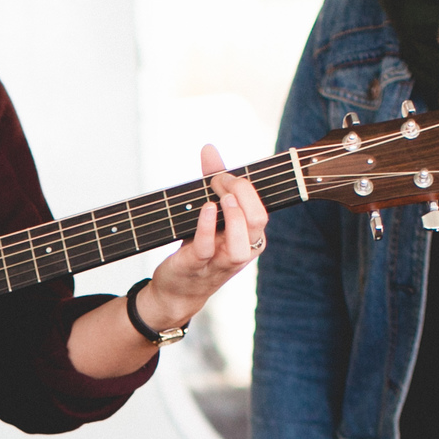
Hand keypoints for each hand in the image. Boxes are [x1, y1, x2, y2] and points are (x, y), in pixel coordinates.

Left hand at [138, 144, 270, 332]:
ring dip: (234, 217)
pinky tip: (206, 209)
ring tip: (222, 199)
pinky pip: (207, 248)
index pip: (261, 208)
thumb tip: (209, 148)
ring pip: (241, 245)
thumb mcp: (208, 213)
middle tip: (221, 182)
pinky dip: (207, 227)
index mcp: (250, 237)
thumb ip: (210, 181)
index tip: (222, 175)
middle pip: (258, 221)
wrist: (177, 290)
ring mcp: (219, 262)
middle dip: (243, 194)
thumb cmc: (198, 248)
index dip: (245, 187)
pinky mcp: (196, 267)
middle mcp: (241, 251)